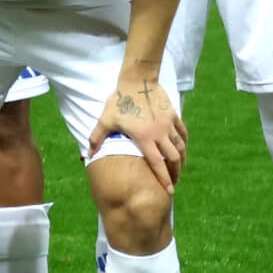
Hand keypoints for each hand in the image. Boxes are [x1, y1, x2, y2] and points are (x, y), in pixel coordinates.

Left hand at [88, 73, 185, 193]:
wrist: (137, 81)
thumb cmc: (120, 101)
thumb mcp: (105, 120)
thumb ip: (97, 137)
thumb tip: (88, 154)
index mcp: (144, 138)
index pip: (157, 164)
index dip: (164, 179)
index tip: (169, 191)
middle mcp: (160, 133)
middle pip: (173, 158)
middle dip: (175, 172)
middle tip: (174, 182)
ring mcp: (168, 124)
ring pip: (181, 147)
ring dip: (181, 160)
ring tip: (179, 168)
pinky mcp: (173, 115)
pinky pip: (183, 133)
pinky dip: (184, 143)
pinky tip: (182, 148)